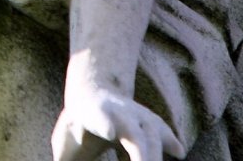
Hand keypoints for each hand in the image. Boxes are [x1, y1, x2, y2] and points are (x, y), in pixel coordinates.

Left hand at [51, 82, 180, 160]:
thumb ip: (65, 155)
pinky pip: (164, 133)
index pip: (101, 118)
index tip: (109, 131)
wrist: (93, 90)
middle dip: (142, 155)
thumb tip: (69, 152)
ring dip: (155, 156)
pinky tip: (177, 153)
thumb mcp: (65, 140)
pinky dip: (170, 143)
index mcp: (92, 114)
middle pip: (135, 134)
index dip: (106, 124)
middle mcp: (119, 113)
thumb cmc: (77, 124)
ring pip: (154, 133)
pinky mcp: (152, 122)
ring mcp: (138, 115)